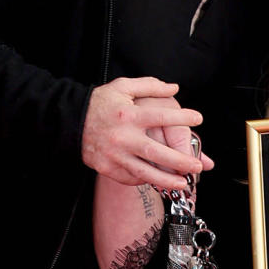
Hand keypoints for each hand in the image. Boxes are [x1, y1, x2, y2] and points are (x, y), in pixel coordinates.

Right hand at [81, 77, 213, 187]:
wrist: (70, 121)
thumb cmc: (100, 103)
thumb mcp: (123, 86)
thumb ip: (150, 86)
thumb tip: (174, 88)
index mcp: (129, 115)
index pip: (162, 116)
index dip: (183, 117)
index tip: (198, 119)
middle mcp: (123, 137)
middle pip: (157, 152)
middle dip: (180, 161)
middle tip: (198, 164)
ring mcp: (114, 155)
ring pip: (145, 172)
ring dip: (166, 179)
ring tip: (183, 182)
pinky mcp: (107, 168)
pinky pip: (130, 178)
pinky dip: (145, 180)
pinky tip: (158, 180)